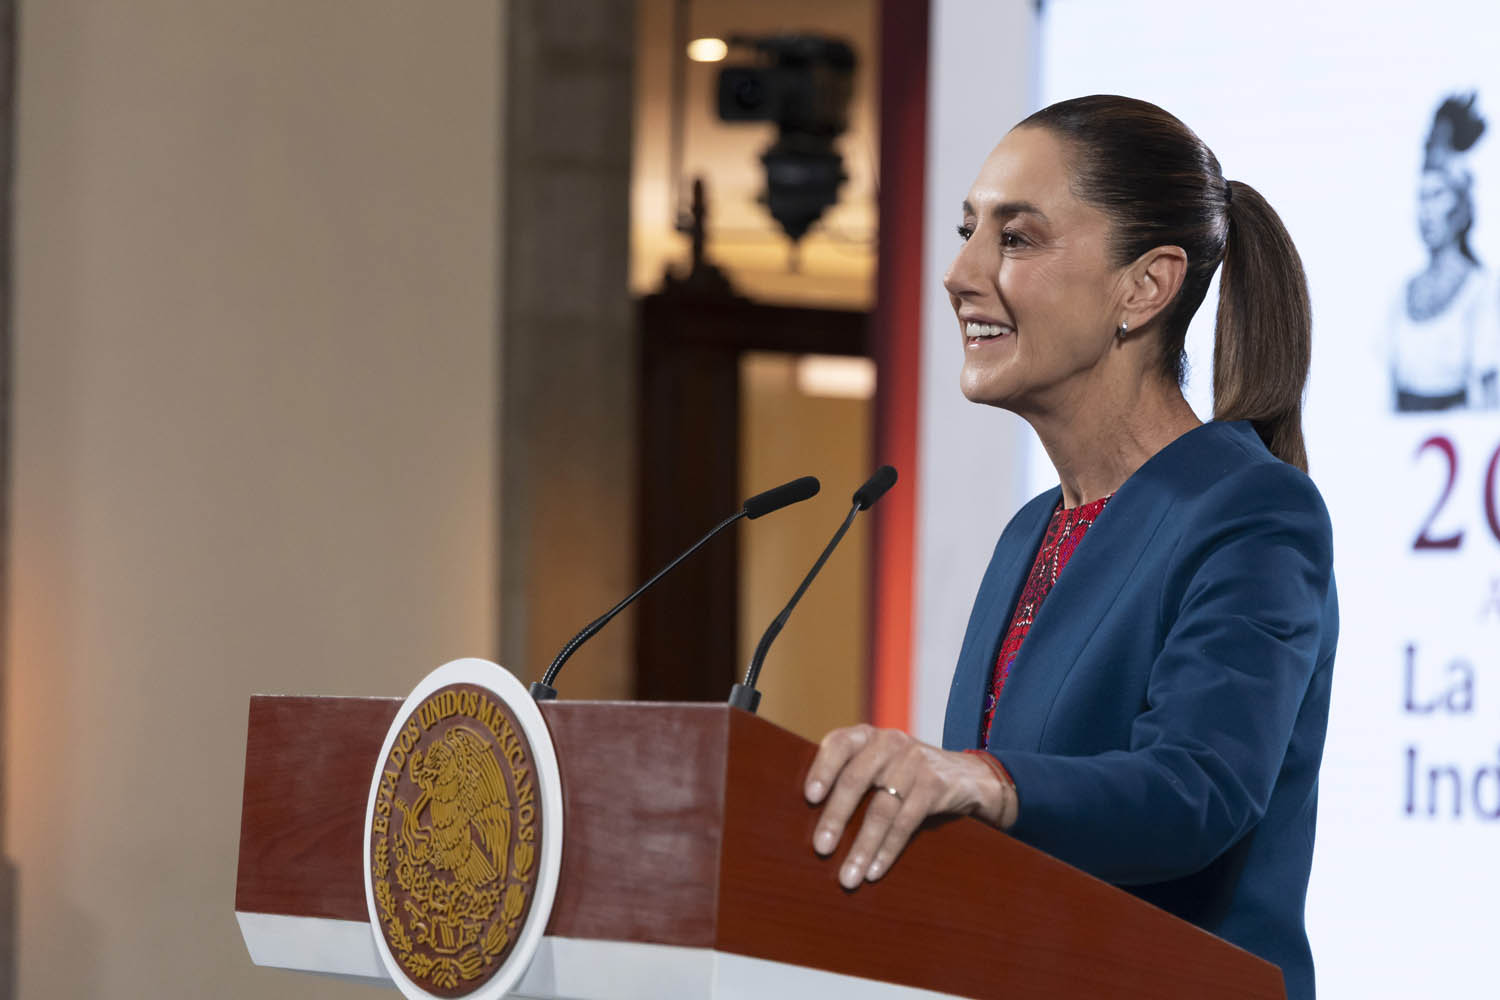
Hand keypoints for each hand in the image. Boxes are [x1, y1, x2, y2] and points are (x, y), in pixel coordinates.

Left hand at [803, 725, 1014, 889]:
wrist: (967, 776)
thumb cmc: (905, 775)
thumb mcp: (879, 764)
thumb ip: (849, 775)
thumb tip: (803, 817)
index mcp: (867, 736)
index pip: (839, 744)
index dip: (822, 769)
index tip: (809, 797)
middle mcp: (890, 743)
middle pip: (856, 780)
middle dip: (836, 818)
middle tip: (821, 849)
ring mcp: (915, 762)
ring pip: (882, 808)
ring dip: (862, 846)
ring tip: (848, 876)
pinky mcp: (935, 785)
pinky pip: (906, 822)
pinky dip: (888, 850)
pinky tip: (875, 870)